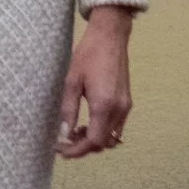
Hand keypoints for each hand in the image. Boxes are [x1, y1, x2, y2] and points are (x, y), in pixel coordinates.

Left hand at [58, 4, 135, 157]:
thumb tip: (64, 134)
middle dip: (84, 147)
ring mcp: (126, 106)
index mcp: (104, 105)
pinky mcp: (127, 102)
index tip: (61, 151)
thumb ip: (68, 110)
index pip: (94, 141)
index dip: (77, 150)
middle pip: (104, 143)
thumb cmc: (88, 55)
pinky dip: (103, 131)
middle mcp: (119, 110)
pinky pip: (117, 127)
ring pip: (112, 137)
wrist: (110, 38)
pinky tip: (88, 122)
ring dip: (94, 140)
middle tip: (64, 143)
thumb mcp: (72, 82)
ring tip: (75, 131)